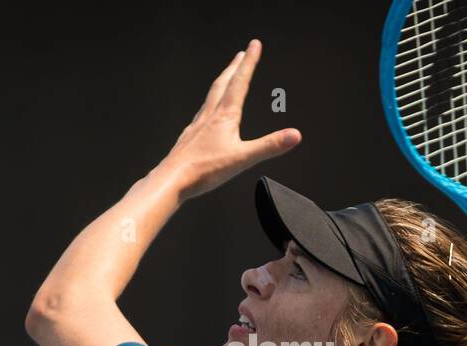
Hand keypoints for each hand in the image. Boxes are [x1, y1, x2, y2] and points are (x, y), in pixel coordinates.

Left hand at [158, 39, 301, 200]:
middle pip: (223, 83)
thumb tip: (294, 135)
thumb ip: (269, 146)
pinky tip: (207, 113)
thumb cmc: (203, 170)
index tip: (254, 45)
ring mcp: (197, 125)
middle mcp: (209, 115)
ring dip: (221, 82)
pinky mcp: (190, 137)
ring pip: (211, 96)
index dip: (249, 63)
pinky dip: (209, 105)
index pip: (240, 83)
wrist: (172, 179)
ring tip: (226, 78)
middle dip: (234, 67)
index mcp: (225, 116)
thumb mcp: (242, 158)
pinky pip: (202, 113)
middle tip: (241, 55)